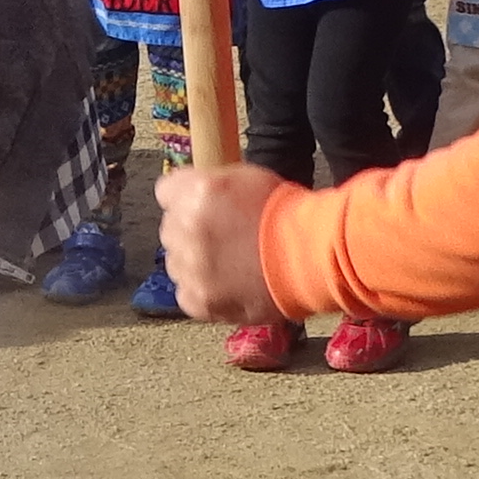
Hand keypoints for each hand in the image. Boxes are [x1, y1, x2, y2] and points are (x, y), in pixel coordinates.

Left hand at [155, 162, 283, 323]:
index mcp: (196, 193)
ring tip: (229, 265)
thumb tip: (191, 193)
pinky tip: (228, 286)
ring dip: (194, 262)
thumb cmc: (287, 213)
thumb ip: (210, 184)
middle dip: (189, 231)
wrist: (313, 257)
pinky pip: (186, 293)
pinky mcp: (198, 300)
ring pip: (175, 262)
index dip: (184, 198)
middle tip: (222, 238)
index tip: (202, 206)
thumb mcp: (246, 178)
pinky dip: (202, 291)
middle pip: (170, 228)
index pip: (166, 192)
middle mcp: (185, 229)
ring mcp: (190, 268)